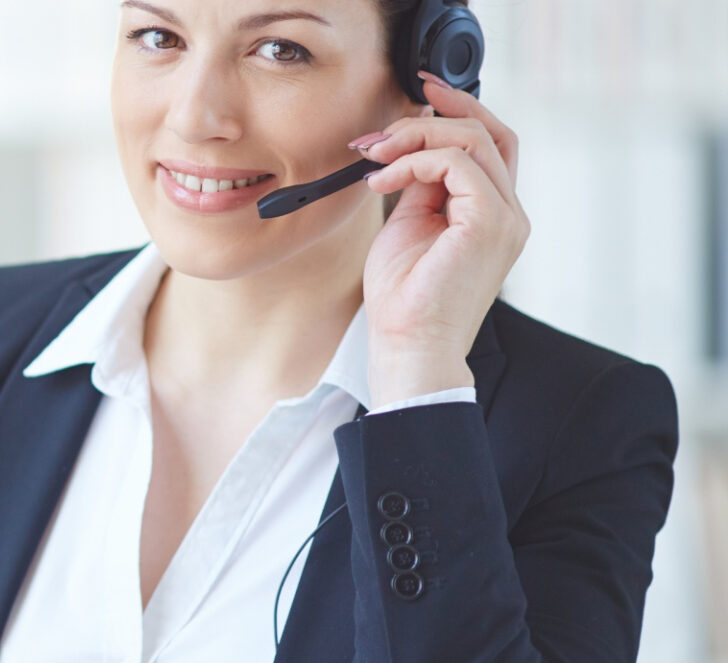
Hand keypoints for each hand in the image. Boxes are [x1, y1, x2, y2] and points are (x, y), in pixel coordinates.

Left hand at [355, 70, 529, 406]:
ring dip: (414, 137)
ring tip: (374, 156)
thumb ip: (421, 184)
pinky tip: (382, 181)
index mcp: (494, 214)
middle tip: (386, 121)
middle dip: (438, 111)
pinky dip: (413, 161)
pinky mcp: (489, 223)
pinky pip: (456, 164)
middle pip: (490, 133)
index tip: (419, 94)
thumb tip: (412, 147)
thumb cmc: (404, 298)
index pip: (491, 145)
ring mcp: (505, 218)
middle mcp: (510, 213)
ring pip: (473, 140)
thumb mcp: (410, 225)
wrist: (408, 346)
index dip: (459, 111)